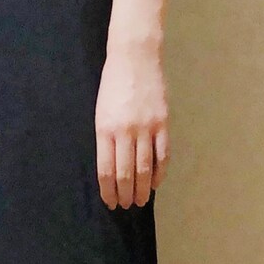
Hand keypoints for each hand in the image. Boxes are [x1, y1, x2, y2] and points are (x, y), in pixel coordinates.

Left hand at [94, 42, 169, 208]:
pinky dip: (159, 172)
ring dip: (142, 189)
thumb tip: (112, 167)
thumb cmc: (113, 84)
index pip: (106, 170)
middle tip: (125, 206)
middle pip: (125, 173)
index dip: (108, 191)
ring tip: (140, 201)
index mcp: (104, 129)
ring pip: (144, 168)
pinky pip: (162, 154)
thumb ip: (106, 138)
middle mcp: (125, 131)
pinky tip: (155, 182)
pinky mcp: (163, 122)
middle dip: (124, 194)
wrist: (134, 57)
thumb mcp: (100, 111)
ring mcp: (146, 127)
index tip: (110, 202)